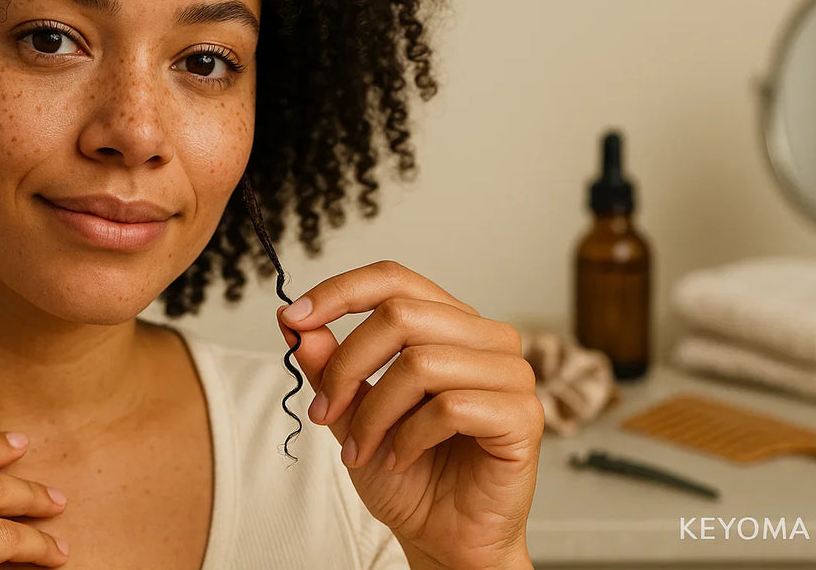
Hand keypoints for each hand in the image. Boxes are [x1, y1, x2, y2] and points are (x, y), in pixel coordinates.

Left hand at [275, 260, 542, 569]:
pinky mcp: (522, 415)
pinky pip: (452, 407)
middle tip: (324, 412)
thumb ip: (328, 364)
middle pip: (400, 316)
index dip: (340, 291)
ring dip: (375, 413)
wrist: (442, 536)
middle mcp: (484, 337)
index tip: (294, 318)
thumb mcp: (350, 411)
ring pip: (421, 363)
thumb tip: (293, 321)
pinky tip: (401, 458)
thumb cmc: (406, 471)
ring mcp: (509, 373)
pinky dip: (410, 437)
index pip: (394, 278)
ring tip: (362, 449)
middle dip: (347, 366)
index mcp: (447, 323)